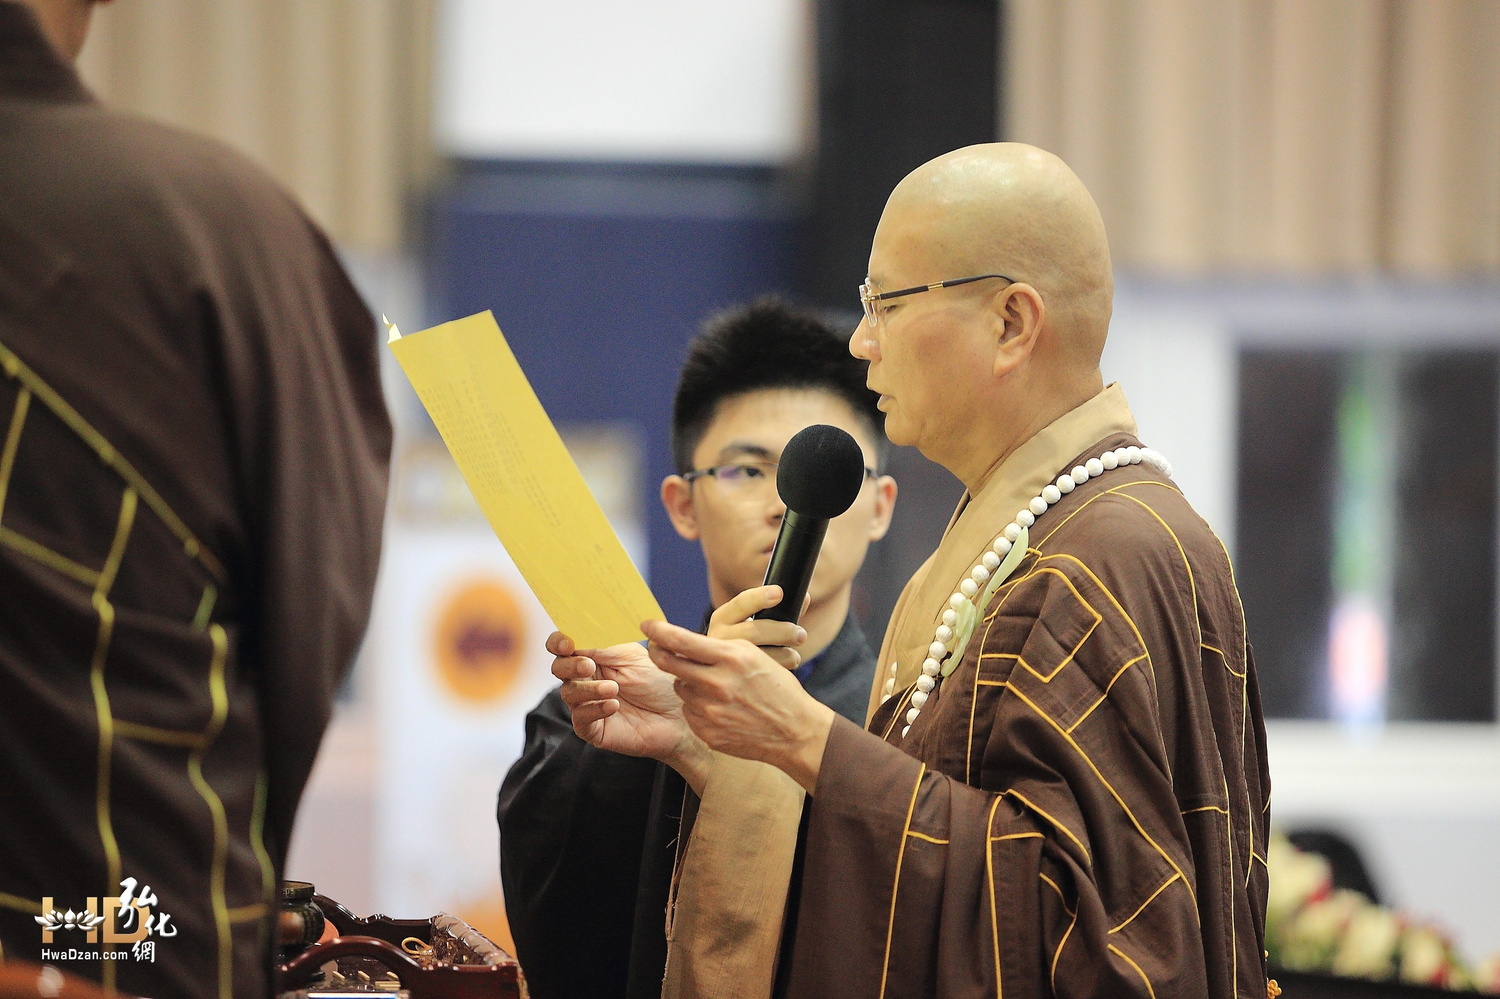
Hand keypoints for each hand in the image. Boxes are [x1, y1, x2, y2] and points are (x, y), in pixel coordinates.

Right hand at [549, 631, 711, 789]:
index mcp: (594, 657)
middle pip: (559, 669)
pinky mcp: (594, 729)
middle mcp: (587, 680)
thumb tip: (577, 639)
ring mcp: (588, 705)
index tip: (566, 644)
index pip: (564, 647)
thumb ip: (603, 647)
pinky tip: (613, 705)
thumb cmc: (659, 684)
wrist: (678, 716)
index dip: (559, 643)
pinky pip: (581, 719)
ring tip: (613, 688)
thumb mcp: (631, 657)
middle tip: (589, 665)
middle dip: (570, 665)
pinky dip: (595, 709)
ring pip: (568, 694)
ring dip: (588, 689)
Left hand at [641, 620, 834, 794]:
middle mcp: (718, 683)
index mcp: (731, 658)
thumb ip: (718, 648)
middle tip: (655, 649)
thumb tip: (682, 641)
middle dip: (657, 653)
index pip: (682, 640)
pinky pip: (689, 711)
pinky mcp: (708, 732)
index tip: (647, 626)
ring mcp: (711, 710)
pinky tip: (720, 708)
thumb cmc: (777, 688)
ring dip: (688, 683)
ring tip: (714, 686)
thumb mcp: (753, 656)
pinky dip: (698, 707)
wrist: (795, 731)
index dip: (659, 631)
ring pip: (680, 688)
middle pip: (668, 664)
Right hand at [706, 585, 806, 670]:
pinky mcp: (734, 679)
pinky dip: (780, 668)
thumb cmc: (746, 639)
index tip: (779, 593)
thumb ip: (779, 611)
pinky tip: (786, 665)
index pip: (741, 603)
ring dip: (784, 654)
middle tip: (801, 634)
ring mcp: (724, 660)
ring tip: (795, 654)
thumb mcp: (754, 622)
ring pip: (759, 655)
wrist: (723, 669)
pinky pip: (762, 674)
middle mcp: (718, 638)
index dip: (760, 597)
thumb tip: (804, 598)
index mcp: (723, 617)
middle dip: (781, 631)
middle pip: (753, 631)